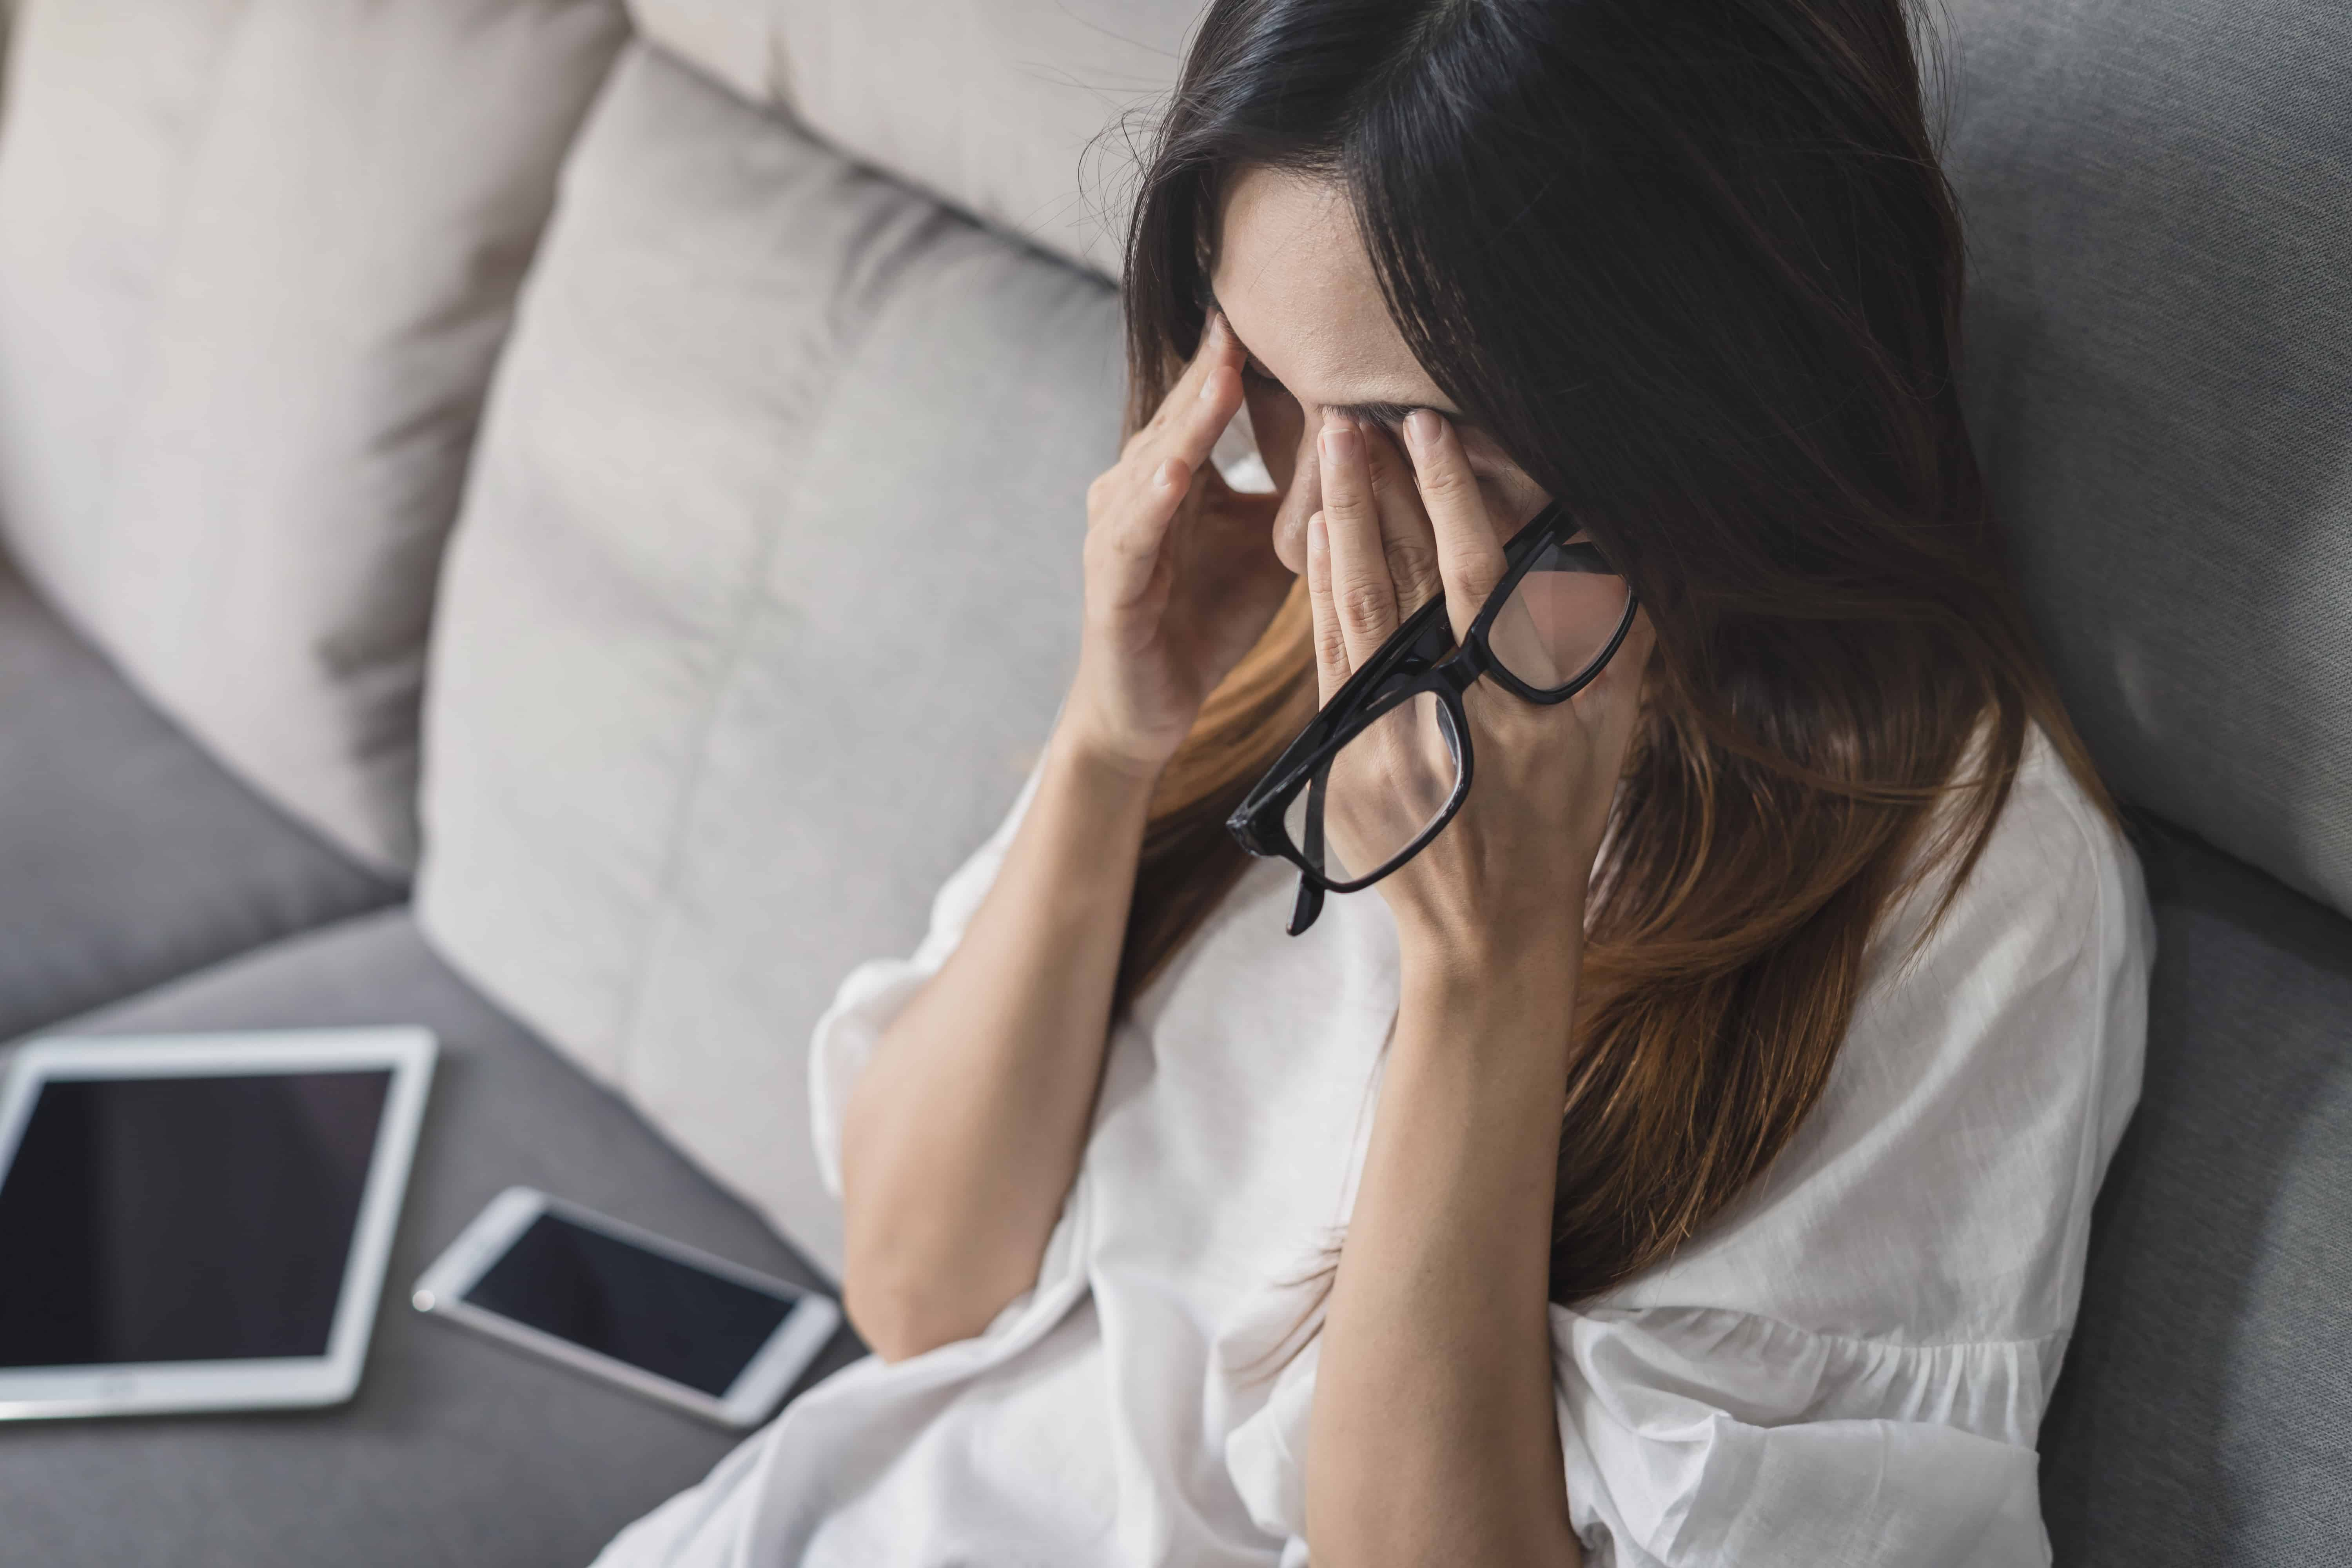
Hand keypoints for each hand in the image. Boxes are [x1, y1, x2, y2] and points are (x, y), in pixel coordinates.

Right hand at [1062, 314, 1292, 776]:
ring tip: (1223, 367)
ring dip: (1189, 417)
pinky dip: (1154, 499)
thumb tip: (1364, 442)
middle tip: (1251, 305)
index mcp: (1174, 474)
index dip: (1238, 356)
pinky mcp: (1110, 582)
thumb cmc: (1206, 619)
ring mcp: (1118, 532)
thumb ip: (1299, 495)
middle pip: (1180, 416)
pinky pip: (1133, 533)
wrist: (1149, 707)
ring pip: (1157, 460)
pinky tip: (1177, 469)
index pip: (1207, 403)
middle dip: (1215, 365)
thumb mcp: (1268, 546)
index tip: (1280, 302)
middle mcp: (1136, 489)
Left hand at [1303, 409, 1653, 962]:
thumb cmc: (1557, 824)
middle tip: (1351, 412)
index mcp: (1510, 698)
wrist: (1487, 928)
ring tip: (1326, 449)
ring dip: (1337, 523)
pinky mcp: (1339, 757)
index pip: (1472, 574)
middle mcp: (1440, 709)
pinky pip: (1326, 657)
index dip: (1447, 497)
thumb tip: (1624, 552)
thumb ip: (1614, 644)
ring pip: (1351, 607)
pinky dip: (1317, 593)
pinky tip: (1311, 536)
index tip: (1427, 428)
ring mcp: (1380, 734)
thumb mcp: (1606, 739)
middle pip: (1397, 577)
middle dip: (1373, 490)